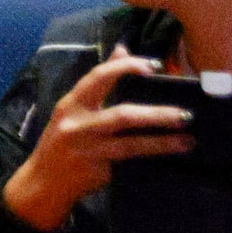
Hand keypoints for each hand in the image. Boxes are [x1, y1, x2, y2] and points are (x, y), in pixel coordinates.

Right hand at [0, 52, 190, 230]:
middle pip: (122, 115)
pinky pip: (130, 162)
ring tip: (188, 139)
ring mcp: (88, 150)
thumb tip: (122, 50)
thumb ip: (99, 82)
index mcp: (71, 104)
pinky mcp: (97, 171)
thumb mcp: (73, 109)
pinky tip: (172, 156)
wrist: (43, 183)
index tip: (154, 66)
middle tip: (185, 113)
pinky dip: (152, 158)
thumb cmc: (62, 142)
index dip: (127, 68)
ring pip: (131, 144)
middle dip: (157, 114)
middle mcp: (78, 125)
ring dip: (163, 142)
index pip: (99, 77)